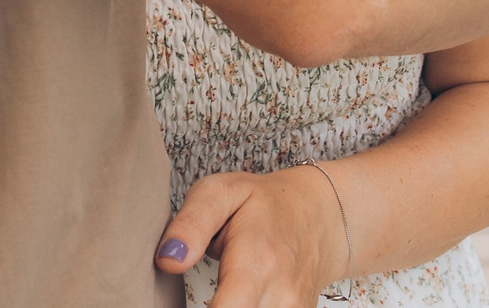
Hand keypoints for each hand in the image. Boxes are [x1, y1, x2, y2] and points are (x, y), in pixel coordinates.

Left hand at [155, 166, 346, 306]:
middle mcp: (280, 296)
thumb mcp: (222, 192)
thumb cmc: (266, 203)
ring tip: (223, 292)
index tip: (186, 302)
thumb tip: (167, 260)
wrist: (322, 216)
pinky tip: (238, 298)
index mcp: (257, 262)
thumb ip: (190, 224)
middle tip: (206, 289)